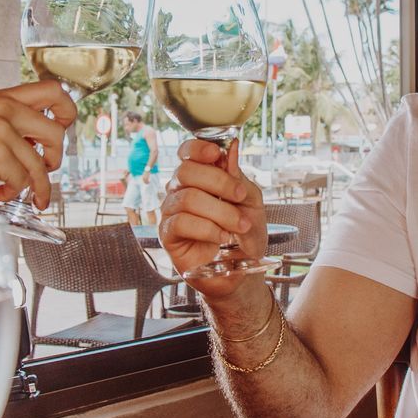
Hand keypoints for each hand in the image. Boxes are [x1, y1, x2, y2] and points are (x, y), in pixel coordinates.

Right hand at [0, 82, 75, 212]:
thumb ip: (5, 123)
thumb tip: (37, 140)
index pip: (52, 89)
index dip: (67, 111)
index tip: (64, 128)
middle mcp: (1, 108)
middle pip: (57, 130)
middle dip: (56, 157)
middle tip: (44, 169)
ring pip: (41, 163)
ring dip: (33, 185)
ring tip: (16, 192)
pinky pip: (23, 181)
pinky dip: (13, 194)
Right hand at [158, 137, 266, 297]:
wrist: (241, 269)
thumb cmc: (244, 233)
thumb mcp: (250, 201)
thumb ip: (238, 177)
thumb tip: (231, 148)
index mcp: (198, 177)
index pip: (186, 152)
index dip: (198, 148)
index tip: (217, 153)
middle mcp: (179, 190)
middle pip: (186, 171)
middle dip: (219, 182)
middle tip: (240, 196)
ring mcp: (171, 212)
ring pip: (187, 198)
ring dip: (220, 211)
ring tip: (239, 226)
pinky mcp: (168, 235)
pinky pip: (180, 222)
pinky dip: (207, 229)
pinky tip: (221, 237)